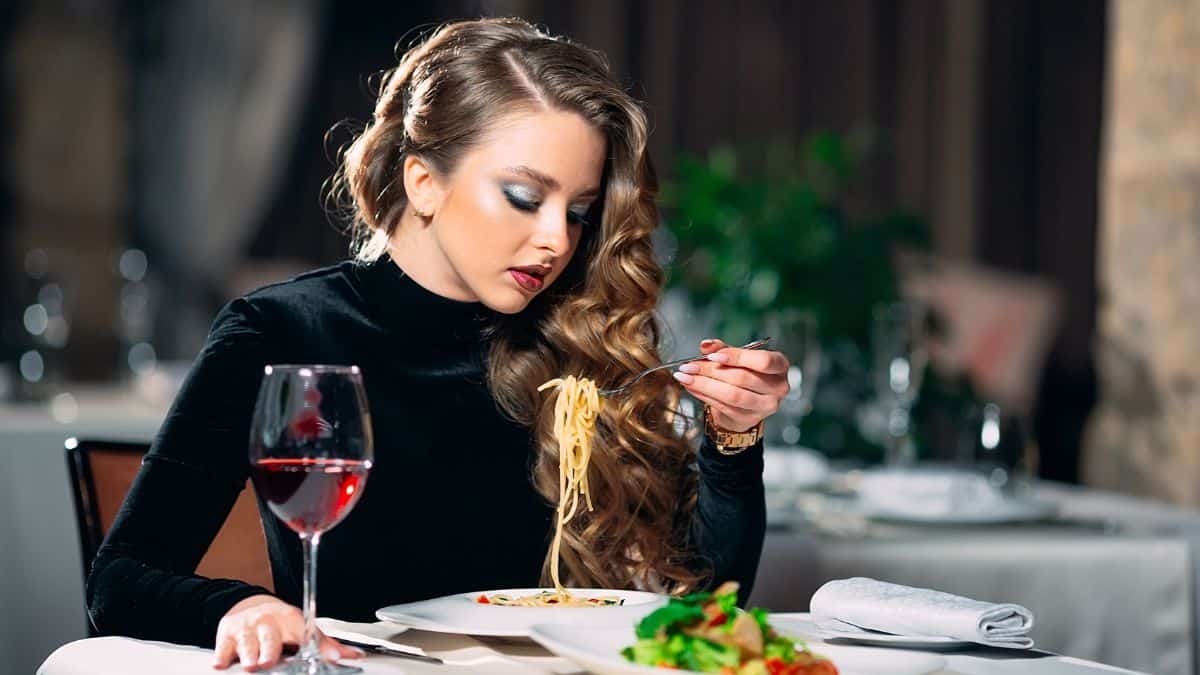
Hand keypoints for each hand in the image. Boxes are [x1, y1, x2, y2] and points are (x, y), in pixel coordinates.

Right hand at [212, 594, 363, 670]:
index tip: (332, 658)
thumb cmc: (280, 623)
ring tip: (252, 665)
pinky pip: (223, 648)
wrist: (249, 606)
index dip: (321, 647)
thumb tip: (354, 656)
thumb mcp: (303, 628)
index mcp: (292, 621)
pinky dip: (223, 657)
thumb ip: (326, 644)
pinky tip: (222, 664)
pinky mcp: (227, 636)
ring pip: (248, 644)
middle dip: (271, 651)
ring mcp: (247, 629)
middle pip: (271, 639)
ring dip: (250, 655)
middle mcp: (269, 623)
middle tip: (270, 662)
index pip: (307, 634)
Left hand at [672, 338, 790, 431]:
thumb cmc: (744, 374)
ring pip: (732, 395)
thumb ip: (722, 349)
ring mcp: (765, 406)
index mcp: (780, 366)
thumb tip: (706, 345)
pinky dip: (704, 395)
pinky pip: (723, 406)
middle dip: (711, 370)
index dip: (737, 357)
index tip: (712, 356)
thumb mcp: (736, 357)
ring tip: (685, 377)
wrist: (745, 403)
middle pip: (742, 378)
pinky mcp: (749, 418)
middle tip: (689, 366)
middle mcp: (778, 387)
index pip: (762, 361)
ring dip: (704, 385)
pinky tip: (691, 387)